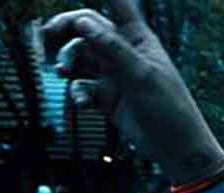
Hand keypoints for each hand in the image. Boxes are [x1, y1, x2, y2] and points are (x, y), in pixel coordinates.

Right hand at [43, 0, 223, 184]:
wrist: (176, 148)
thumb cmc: (170, 108)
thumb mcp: (142, 74)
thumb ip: (112, 47)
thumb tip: (83, 22)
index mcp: (139, 40)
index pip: (120, 7)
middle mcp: (123, 54)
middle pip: (87, 30)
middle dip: (66, 31)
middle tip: (47, 35)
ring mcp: (114, 76)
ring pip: (81, 58)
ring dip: (68, 62)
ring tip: (62, 72)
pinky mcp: (107, 98)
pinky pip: (83, 87)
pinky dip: (77, 92)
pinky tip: (81, 101)